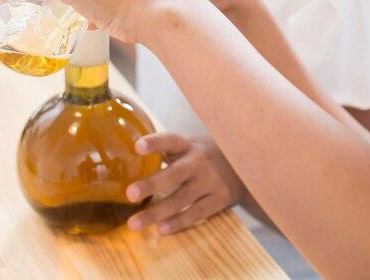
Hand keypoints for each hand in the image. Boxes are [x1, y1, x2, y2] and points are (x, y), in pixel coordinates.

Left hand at [126, 133, 245, 234]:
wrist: (244, 165)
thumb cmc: (203, 155)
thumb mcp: (188, 146)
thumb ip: (164, 151)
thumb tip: (125, 156)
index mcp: (189, 146)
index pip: (171, 141)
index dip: (155, 143)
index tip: (137, 147)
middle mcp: (199, 163)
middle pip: (175, 174)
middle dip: (153, 184)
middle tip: (130, 193)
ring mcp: (210, 183)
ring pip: (182, 199)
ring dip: (158, 212)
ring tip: (134, 224)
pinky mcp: (219, 200)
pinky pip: (197, 214)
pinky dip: (179, 222)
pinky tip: (161, 229)